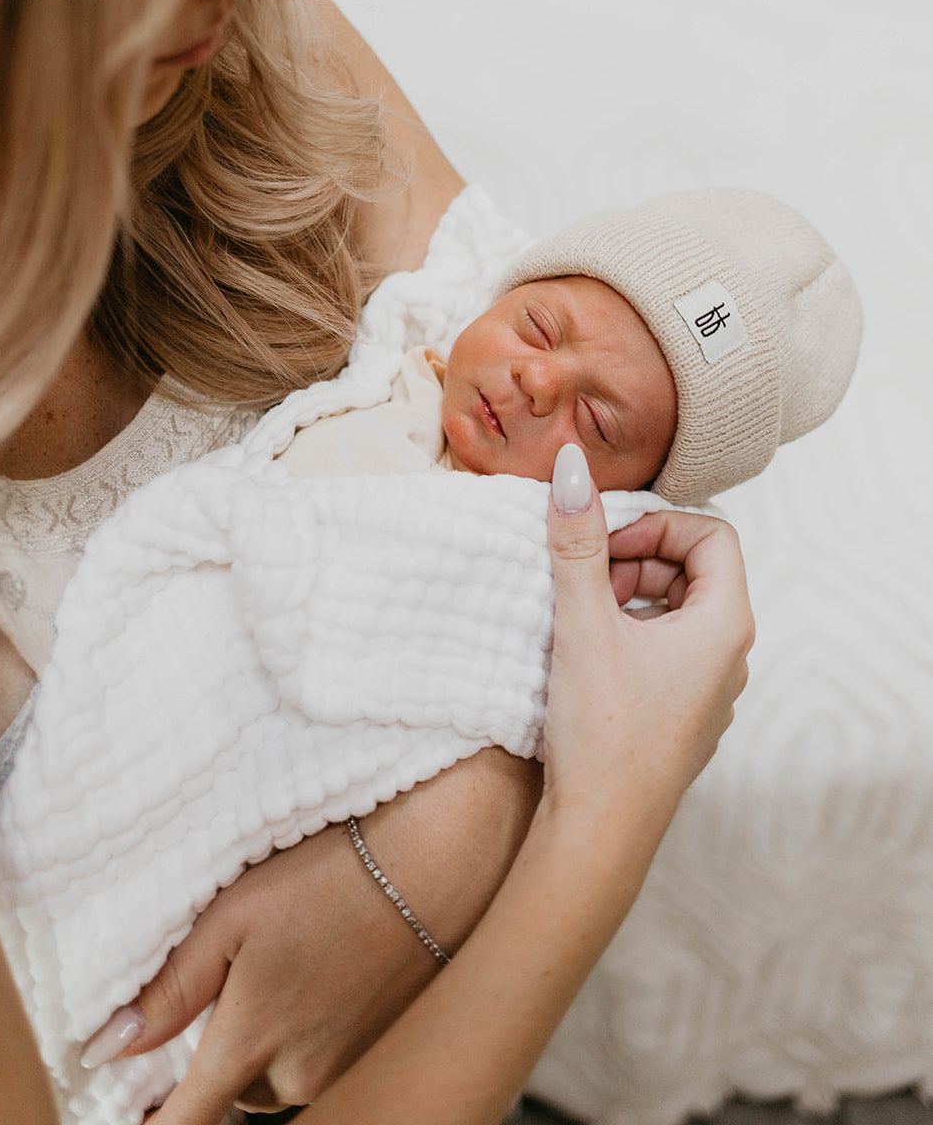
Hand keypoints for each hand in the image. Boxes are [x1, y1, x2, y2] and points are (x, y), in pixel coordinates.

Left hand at [88, 751, 539, 1121]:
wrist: (436, 862)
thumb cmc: (331, 875)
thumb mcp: (233, 915)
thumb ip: (169, 988)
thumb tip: (108, 1048)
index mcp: (250, 1042)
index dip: (149, 1123)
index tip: (134, 1106)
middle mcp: (299, 1075)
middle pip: (235, 1096)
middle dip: (221, 1058)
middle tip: (228, 987)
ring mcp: (346, 1069)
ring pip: (282, 1079)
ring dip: (269, 1046)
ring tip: (285, 966)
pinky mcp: (381, 1053)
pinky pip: (325, 1063)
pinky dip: (313, 1031)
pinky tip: (324, 970)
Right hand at [544, 445, 753, 824]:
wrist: (600, 833)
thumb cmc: (601, 731)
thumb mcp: (583, 623)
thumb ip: (577, 542)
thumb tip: (571, 469)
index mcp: (725, 624)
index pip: (710, 533)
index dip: (654, 526)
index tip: (603, 544)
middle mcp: (729, 655)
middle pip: (693, 570)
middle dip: (635, 560)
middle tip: (585, 581)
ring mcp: (710, 690)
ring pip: (677, 611)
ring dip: (627, 597)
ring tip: (579, 618)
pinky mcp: (683, 715)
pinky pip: (666, 650)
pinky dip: (627, 635)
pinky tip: (585, 657)